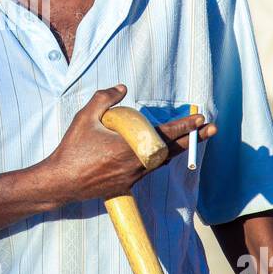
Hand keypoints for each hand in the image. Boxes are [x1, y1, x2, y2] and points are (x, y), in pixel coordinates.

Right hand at [42, 85, 215, 201]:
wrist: (62, 182)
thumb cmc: (72, 148)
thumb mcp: (85, 117)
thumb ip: (104, 98)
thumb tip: (123, 88)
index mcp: (130, 147)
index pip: (165, 134)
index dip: (184, 126)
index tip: (200, 118)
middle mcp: (136, 164)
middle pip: (172, 150)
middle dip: (194, 139)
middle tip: (211, 129)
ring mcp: (133, 177)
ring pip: (162, 161)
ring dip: (178, 149)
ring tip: (192, 139)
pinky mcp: (127, 185)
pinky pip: (148, 170)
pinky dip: (159, 159)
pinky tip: (162, 153)